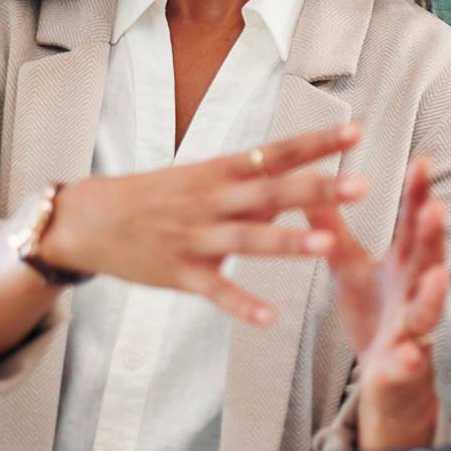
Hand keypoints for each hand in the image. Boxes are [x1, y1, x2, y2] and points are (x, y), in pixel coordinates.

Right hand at [40, 124, 364, 325]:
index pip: (279, 152)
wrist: (89, 219)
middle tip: (362, 185)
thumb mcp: (204, 177)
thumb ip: (255, 182)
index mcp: (223, 172)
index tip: (357, 132)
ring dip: (288, 242)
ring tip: (327, 245)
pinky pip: (216, 291)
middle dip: (318, 189)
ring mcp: (198, 237)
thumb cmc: (156, 196)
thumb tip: (303, 176)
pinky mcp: (180, 273)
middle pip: (273, 192)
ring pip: (250, 239)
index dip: (318, 143)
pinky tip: (269, 318)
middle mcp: (215, 200)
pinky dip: (241, 304)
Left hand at [306, 156, 449, 450]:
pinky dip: (409, 359)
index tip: (422, 161)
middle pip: (429, 259)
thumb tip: (312, 183)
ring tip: (438, 275)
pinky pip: (409, 363)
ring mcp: (415, 329)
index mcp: (405, 264)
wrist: (387, 377)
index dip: (419, 195)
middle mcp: (417, 291)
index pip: (414, 224)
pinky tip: (406, 355)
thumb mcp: (349, 267)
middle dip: (433, 236)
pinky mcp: (405, 365)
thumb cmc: (373, 313)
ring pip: (429, 310)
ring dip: (435, 294)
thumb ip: (334, 230)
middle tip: (434, 207)